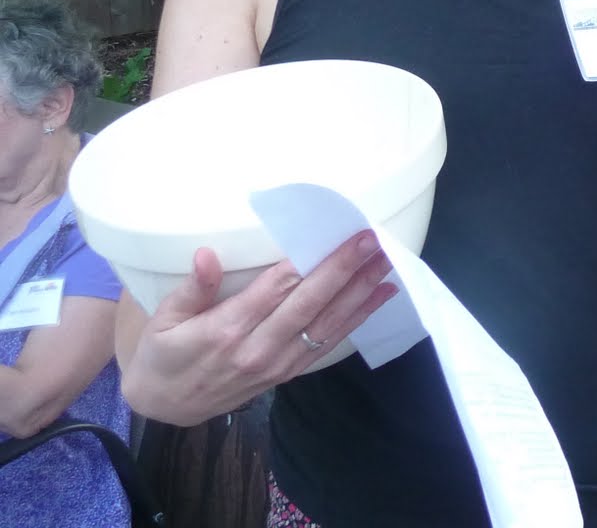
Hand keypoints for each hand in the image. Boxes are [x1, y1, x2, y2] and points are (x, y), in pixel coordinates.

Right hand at [119, 232, 396, 425]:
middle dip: (344, 271)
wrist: (165, 407)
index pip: (276, 291)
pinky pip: (327, 344)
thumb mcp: (162, 320)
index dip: (310, 264)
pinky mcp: (288, 374)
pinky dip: (356, 319)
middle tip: (372, 241)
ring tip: (386, 264)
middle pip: (309, 305)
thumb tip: (207, 255)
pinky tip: (379, 296)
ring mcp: (276, 365)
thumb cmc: (163, 354)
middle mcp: (257, 350)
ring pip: (325, 326)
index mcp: (225, 331)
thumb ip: (191, 288)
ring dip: (359, 293)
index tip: (336, 238)